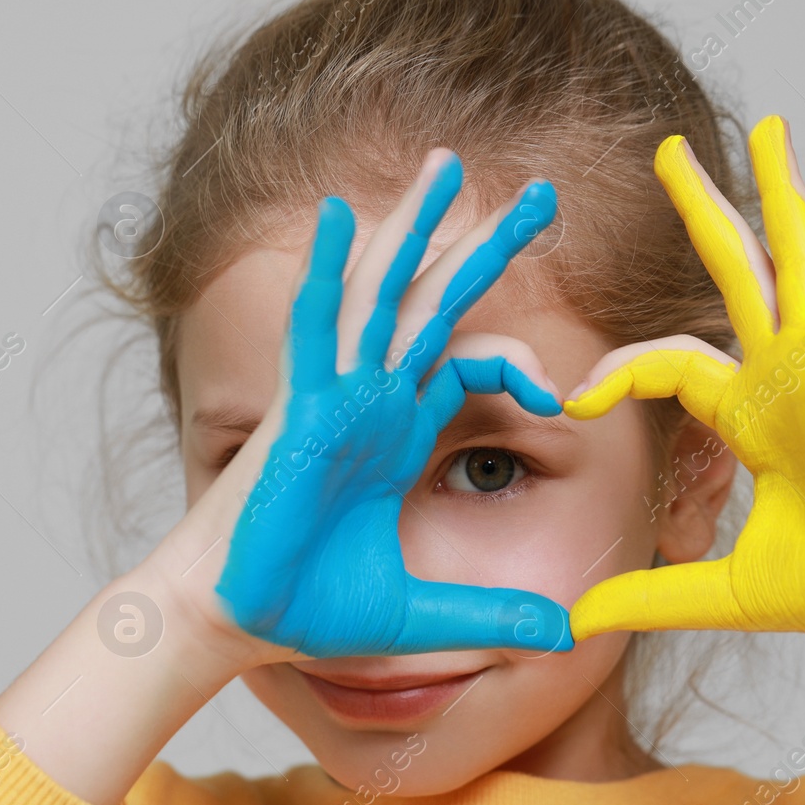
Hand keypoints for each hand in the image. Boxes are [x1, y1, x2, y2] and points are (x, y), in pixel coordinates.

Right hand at [160, 151, 574, 659]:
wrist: (234, 621)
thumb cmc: (307, 608)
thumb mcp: (422, 616)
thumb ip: (491, 617)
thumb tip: (565, 638)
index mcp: (399, 432)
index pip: (472, 361)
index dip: (524, 363)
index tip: (570, 398)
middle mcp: (371, 400)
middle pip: (436, 302)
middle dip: (484, 245)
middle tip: (540, 194)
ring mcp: (333, 397)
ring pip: (380, 295)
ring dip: (414, 231)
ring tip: (448, 167)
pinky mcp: (296, 412)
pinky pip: (313, 329)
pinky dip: (324, 273)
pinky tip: (338, 217)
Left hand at [561, 114, 804, 636]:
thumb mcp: (712, 591)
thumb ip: (645, 595)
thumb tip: (575, 625)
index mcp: (750, 413)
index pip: (668, 360)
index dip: (615, 371)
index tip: (572, 399)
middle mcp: (784, 372)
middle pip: (732, 271)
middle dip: (700, 210)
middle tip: (665, 153)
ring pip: (794, 253)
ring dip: (780, 188)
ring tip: (770, 122)